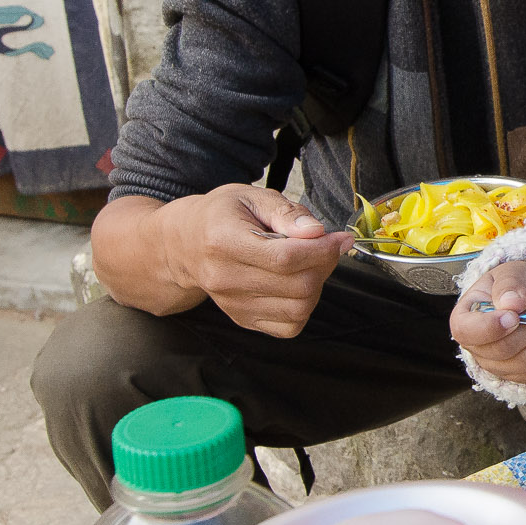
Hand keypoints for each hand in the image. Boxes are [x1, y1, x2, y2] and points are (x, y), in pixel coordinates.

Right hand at [156, 184, 352, 336]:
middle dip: (324, 265)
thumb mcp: (250, 197)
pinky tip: (297, 284)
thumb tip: (316, 232)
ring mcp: (233, 305)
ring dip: (318, 285)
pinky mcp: (243, 319)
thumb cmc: (222, 215)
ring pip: (299, 309)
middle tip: (326, 247)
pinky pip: (289, 327)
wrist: (185, 245)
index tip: (340, 238)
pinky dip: (305, 307)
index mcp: (223, 242)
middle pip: (297, 286)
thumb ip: (285, 212)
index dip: (322, 250)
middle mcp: (225, 279)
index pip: (285, 258)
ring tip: (310, 263)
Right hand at [451, 261, 525, 383]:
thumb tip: (513, 304)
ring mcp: (500, 366)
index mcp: (465, 319)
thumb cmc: (514, 284)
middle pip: (505, 350)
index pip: (468, 332)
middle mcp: (478, 349)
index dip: (491, 327)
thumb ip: (509, 284)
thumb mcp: (511, 272)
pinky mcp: (524, 375)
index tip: (514, 316)